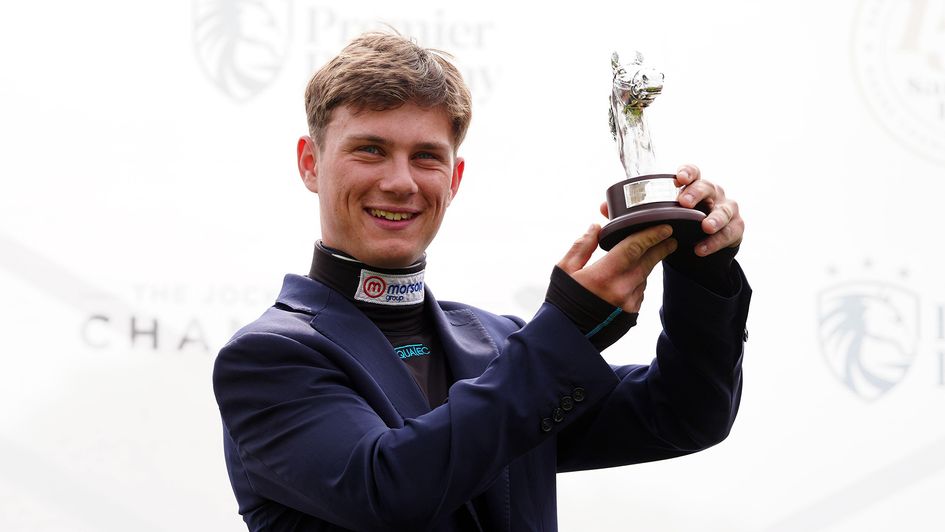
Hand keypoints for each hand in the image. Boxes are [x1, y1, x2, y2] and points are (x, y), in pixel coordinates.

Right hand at [557, 224, 676, 311]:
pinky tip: (628, 279)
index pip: (634, 248)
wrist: (567, 337)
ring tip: (643, 256)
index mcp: (604, 275)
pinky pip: (640, 292)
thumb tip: (596, 228)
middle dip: (660, 247)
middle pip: (648, 261)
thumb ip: (582, 246)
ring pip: (644, 277)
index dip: (651, 235)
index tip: (664, 228)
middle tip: (669, 238)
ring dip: (646, 265)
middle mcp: (622, 289)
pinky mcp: (632, 314)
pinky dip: (637, 282)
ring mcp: (630, 303)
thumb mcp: (565, 270)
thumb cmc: (563, 302)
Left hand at [598, 164, 743, 257]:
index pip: (692, 172)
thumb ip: (634, 211)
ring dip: (714, 218)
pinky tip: (701, 249)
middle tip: (684, 202)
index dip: (687, 172)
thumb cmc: (680, 223)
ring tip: (704, 226)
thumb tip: (604, 208)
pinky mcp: (735, 229)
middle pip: (708, 187)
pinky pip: (729, 234)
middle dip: (697, 193)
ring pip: (724, 210)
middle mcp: (712, 194)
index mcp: (692, 186)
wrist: (702, 245)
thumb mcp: (661, 216)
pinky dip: (716, 242)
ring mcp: (726, 210)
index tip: (678, 178)